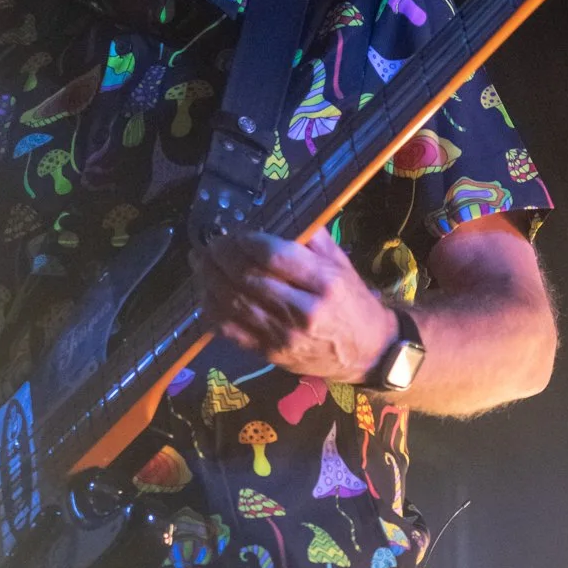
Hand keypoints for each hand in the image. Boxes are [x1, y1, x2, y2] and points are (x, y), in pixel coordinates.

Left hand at [195, 225, 398, 381]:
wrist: (367, 352)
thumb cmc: (352, 302)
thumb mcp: (341, 264)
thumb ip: (311, 239)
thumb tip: (276, 213)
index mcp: (324, 283)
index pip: (274, 256)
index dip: (246, 241)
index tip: (234, 231)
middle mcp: (303, 311)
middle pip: (248, 279)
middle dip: (221, 257)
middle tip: (209, 243)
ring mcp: (284, 337)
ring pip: (234, 304)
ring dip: (209, 280)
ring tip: (200, 262)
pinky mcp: (271, 354)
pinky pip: (231, 331)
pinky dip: (212, 310)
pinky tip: (205, 293)